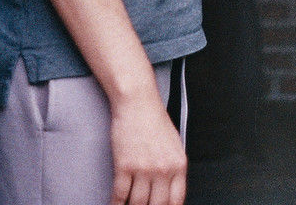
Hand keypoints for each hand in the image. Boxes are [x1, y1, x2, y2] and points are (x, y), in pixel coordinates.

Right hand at [109, 88, 186, 204]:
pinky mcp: (124, 165)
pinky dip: (116, 204)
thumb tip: (170, 192)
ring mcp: (143, 168)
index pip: (176, 201)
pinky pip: (120, 194)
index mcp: (178, 165)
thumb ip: (174, 169)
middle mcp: (163, 169)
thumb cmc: (154, 119)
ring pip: (138, 204)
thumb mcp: (174, 144)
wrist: (137, 100)